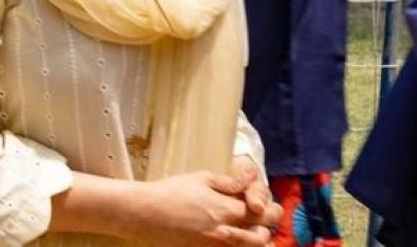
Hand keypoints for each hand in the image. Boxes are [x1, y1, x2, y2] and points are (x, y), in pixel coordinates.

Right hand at [125, 169, 278, 245]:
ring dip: (259, 240)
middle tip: (268, 215)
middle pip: (261, 235)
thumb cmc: (172, 191)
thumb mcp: (202, 178)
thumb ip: (230, 181)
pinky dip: (241, 246)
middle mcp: (225, 232)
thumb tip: (251, 176)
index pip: (261, 213)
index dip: (269, 207)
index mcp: (226, 210)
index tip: (268, 202)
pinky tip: (240, 240)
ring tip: (258, 232)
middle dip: (268, 225)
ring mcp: (216, 245)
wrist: (147, 214)